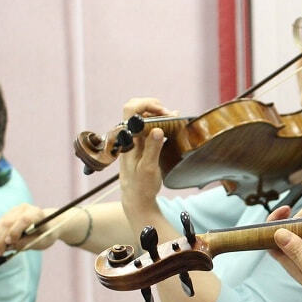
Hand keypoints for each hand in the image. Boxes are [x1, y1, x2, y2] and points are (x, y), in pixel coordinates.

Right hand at [0, 203, 50, 259]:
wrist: (46, 224)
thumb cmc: (46, 234)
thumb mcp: (43, 241)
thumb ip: (29, 242)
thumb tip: (11, 246)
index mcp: (36, 213)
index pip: (24, 219)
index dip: (15, 230)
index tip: (9, 242)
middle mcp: (22, 210)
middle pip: (7, 223)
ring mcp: (11, 213)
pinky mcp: (3, 218)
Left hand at [117, 97, 174, 227]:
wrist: (135, 198)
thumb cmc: (140, 185)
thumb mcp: (148, 168)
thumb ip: (152, 148)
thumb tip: (157, 129)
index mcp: (128, 139)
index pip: (131, 109)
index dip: (147, 104)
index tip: (164, 112)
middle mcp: (128, 136)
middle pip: (137, 108)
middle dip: (154, 107)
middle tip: (170, 116)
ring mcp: (134, 138)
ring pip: (143, 116)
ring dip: (158, 114)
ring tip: (173, 120)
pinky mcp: (140, 143)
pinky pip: (148, 126)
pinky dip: (160, 122)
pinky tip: (170, 126)